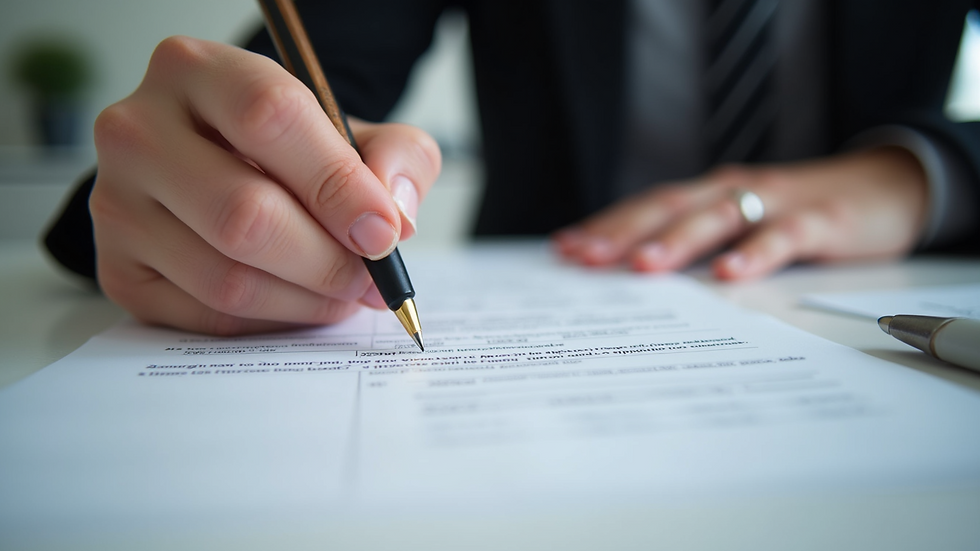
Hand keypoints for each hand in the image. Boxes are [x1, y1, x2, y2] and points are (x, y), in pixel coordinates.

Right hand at [90, 37, 440, 334]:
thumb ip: (396, 158)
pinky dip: (271, 322)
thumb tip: (391, 218)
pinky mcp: (118, 270)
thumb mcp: (354, 132)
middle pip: (245, 214)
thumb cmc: (289, 151)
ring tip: (342, 292)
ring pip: (228, 279)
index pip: (270, 119)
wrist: (220, 172)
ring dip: (305, 300)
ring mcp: (116, 204)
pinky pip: (207, 318)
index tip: (382, 232)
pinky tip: (298, 301)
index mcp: (196, 71)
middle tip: (370, 280)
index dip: (338, 185)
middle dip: (328, 261)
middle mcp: (138, 131)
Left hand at [552, 147, 927, 278]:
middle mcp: (731, 191)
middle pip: (668, 207)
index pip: (646, 208)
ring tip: (641, 266)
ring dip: (678, 240)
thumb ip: (695, 244)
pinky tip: (729, 275)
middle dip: (622, 233)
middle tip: (582, 259)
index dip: (605, 226)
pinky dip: (756, 253)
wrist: (882, 188)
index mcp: (707, 195)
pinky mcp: (820, 219)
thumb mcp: (739, 227)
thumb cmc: (796, 214)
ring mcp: (775, 202)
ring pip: (718, 216)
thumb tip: (634, 277)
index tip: (562, 250)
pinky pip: (784, 236)